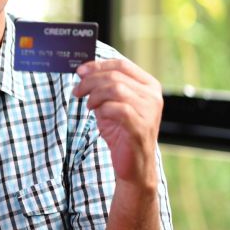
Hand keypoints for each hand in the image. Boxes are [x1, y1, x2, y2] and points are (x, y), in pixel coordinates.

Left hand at [73, 59, 163, 187]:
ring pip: (116, 89)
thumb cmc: (122, 132)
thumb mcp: (110, 104)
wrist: (134, 165)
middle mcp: (152, 95)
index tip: (80, 71)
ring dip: (95, 95)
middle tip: (77, 91)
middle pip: (115, 76)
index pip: (121, 65)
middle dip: (90, 81)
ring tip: (89, 106)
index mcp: (148, 85)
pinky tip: (99, 115)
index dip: (98, 65)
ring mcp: (149, 111)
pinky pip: (118, 109)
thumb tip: (83, 72)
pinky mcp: (141, 126)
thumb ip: (102, 88)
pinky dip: (103, 109)